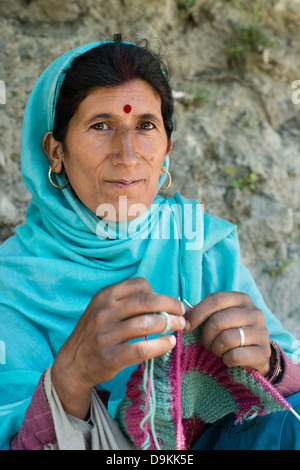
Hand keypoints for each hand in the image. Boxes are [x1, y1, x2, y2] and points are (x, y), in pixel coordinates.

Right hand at [51, 277, 184, 417]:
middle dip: (170, 305)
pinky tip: (170, 343)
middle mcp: (105, 312)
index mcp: (105, 296)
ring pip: (147, 324)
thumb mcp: (102, 308)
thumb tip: (161, 300)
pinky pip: (142, 349)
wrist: (72, 363)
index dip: (158, 292)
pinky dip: (161, 345)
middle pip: (147, 301)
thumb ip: (125, 301)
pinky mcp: (110, 357)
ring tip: (180, 326)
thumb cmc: (94, 332)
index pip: (140, 284)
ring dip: (170, 324)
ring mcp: (106, 334)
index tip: (168, 303)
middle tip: (182, 313)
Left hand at [184, 291, 270, 375]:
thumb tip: (182, 315)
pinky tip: (228, 358)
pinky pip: (235, 355)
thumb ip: (203, 313)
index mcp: (241, 299)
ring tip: (217, 349)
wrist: (254, 355)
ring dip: (216, 348)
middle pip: (219, 320)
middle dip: (206, 335)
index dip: (197, 313)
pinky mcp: (263, 352)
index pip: (215, 299)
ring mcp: (262, 332)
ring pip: (226, 339)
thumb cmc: (229, 333)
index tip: (187, 325)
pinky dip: (226, 359)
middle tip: (206, 342)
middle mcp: (254, 312)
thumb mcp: (219, 318)